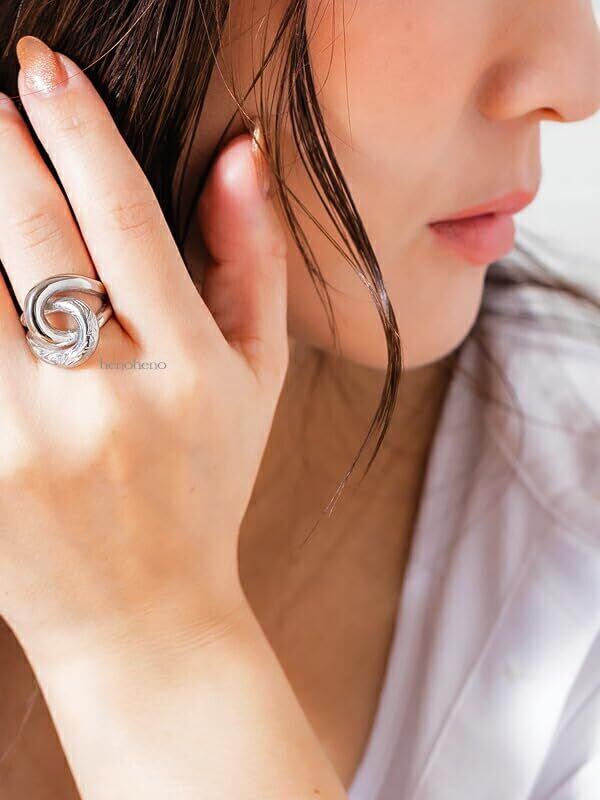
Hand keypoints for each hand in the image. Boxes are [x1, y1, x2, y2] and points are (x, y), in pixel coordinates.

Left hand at [0, 37, 287, 649]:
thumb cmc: (206, 486)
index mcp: (187, 369)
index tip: (47, 71)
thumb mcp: (258, 379)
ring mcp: (25, 440)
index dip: (82, 133)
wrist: (142, 613)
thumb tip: (239, 154)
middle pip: (30, 237)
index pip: (126, 220)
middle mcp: (105, 400)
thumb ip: (254, 260)